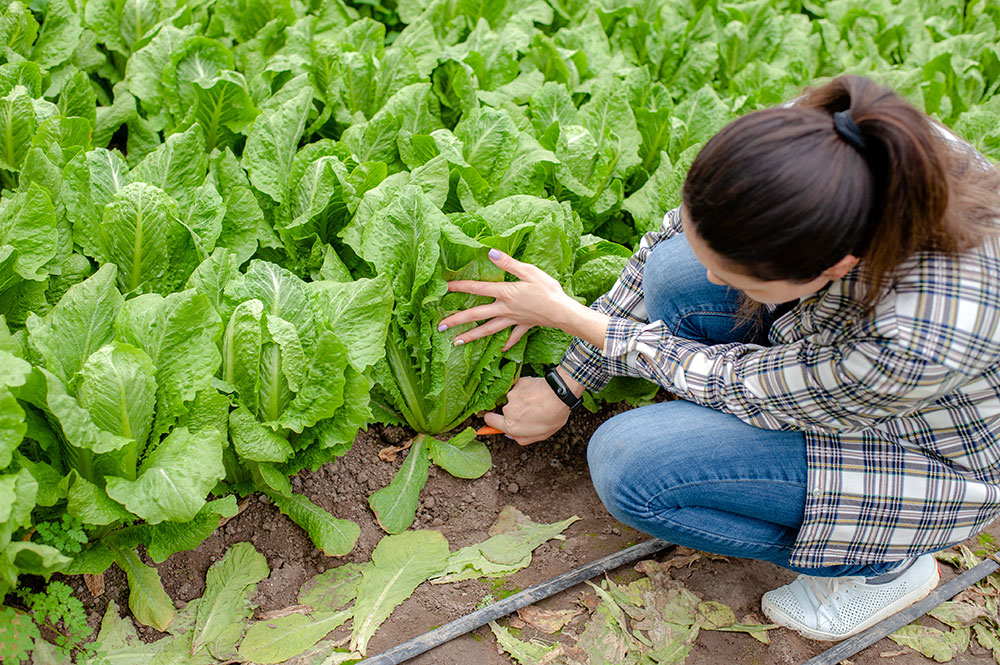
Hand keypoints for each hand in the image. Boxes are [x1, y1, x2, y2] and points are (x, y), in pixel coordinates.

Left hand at [439, 249, 609, 350]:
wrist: (563, 312)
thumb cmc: (548, 290)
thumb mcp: (529, 271)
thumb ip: (509, 263)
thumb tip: (490, 253)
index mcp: (504, 293)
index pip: (477, 288)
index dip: (460, 286)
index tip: (444, 287)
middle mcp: (504, 308)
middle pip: (476, 314)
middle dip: (457, 320)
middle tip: (440, 327)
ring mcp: (513, 319)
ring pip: (488, 329)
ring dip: (472, 336)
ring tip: (456, 343)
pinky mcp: (524, 326)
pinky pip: (513, 336)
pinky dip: (507, 342)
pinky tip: (502, 349)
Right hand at [483, 372, 580, 444]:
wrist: (560, 394)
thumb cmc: (553, 416)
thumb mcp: (540, 436)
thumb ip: (522, 438)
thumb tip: (511, 435)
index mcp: (511, 425)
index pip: (490, 421)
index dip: (492, 421)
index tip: (494, 419)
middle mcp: (508, 409)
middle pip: (505, 411)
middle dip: (515, 412)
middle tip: (532, 412)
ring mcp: (512, 395)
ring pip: (514, 399)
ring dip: (522, 401)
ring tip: (538, 402)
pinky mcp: (518, 383)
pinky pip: (519, 389)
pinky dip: (526, 391)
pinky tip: (537, 393)